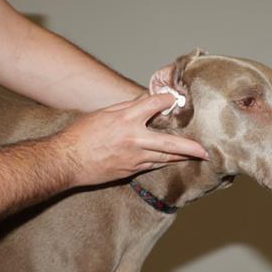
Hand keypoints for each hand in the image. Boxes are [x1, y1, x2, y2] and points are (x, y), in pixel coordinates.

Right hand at [54, 93, 207, 186]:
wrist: (66, 161)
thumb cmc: (81, 135)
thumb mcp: (104, 114)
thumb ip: (127, 108)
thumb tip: (146, 101)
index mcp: (125, 120)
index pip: (154, 105)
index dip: (167, 101)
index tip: (175, 100)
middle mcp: (133, 140)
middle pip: (169, 143)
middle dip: (189, 147)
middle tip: (205, 150)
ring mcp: (133, 158)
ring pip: (164, 158)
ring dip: (181, 157)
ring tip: (196, 156)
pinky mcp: (129, 171)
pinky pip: (152, 166)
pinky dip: (164, 162)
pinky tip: (173, 161)